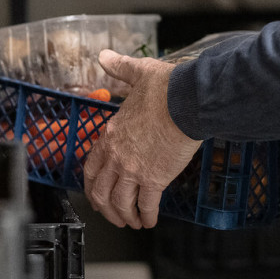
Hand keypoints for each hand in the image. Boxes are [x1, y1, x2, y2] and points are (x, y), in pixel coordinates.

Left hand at [83, 50, 202, 228]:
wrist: (188, 101)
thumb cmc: (167, 88)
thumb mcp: (138, 74)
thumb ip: (119, 68)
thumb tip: (104, 56)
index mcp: (110, 134)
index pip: (91, 166)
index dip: (91, 184)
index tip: (95, 192)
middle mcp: (116, 155)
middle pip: (101, 190)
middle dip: (105, 207)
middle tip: (112, 214)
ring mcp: (133, 169)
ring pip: (120, 202)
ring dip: (124, 216)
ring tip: (132, 222)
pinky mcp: (154, 179)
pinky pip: (146, 204)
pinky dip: (147, 217)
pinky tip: (150, 221)